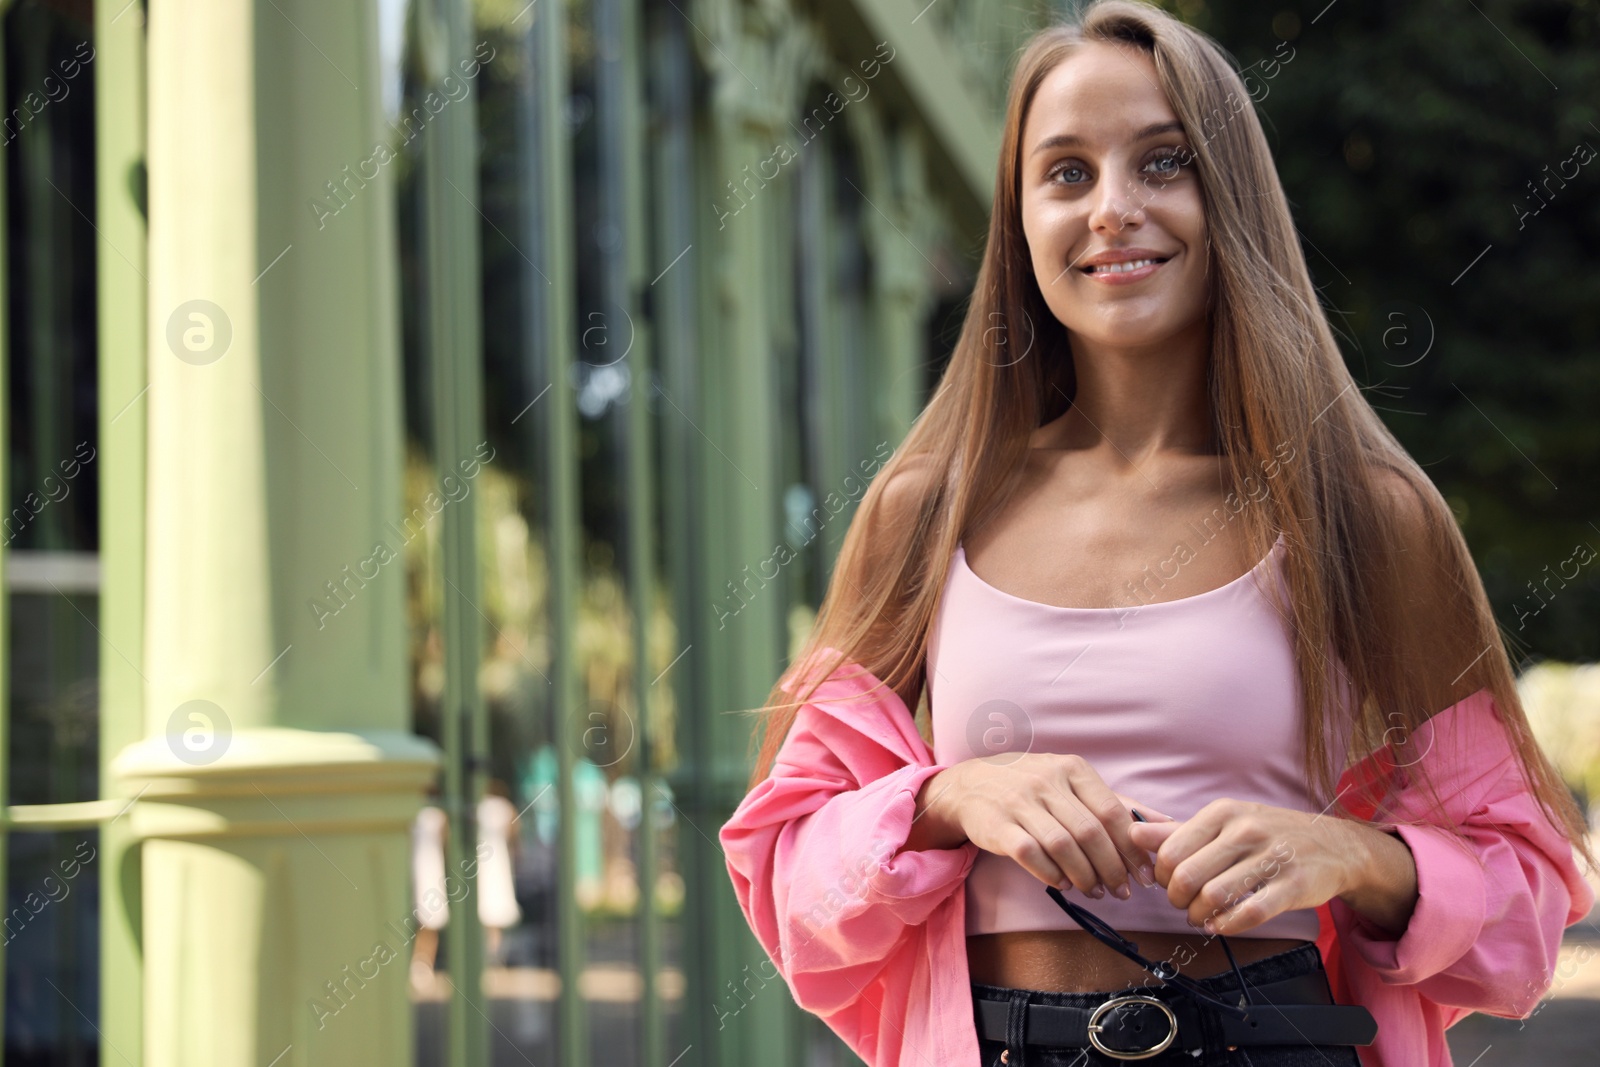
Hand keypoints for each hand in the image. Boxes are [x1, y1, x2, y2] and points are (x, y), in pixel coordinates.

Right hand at [918, 753, 1172, 899]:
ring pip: (1063, 846)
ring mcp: (1019, 802)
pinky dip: (1052, 875)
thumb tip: (1167, 823)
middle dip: (1112, 868)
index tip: (1145, 875)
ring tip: (1095, 891)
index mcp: (1072, 768)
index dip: (1132, 849)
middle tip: (1122, 891)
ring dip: (1085, 876)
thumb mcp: (1074, 783)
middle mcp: (1046, 781)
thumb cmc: (1032, 787)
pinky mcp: (997, 825)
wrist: (970, 785)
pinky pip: (1031, 855)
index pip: (1112, 812)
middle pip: (1091, 833)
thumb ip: (1118, 803)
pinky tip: (1063, 883)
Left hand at [1127, 798, 1375, 934]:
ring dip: (1199, 916)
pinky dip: (1227, 926)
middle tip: (1184, 905)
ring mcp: (1272, 857)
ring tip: (1202, 917)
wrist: (1332, 844)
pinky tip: (1221, 925)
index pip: (1170, 851)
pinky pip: (1249, 914)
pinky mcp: (1292, 886)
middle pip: (1187, 877)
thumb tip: (1133, 832)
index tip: (1170, 884)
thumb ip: (1176, 830)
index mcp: (1223, 812)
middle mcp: (1245, 831)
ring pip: (1214, 897)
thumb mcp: (1223, 822)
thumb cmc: (1269, 833)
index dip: (1162, 876)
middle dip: (1177, 900)